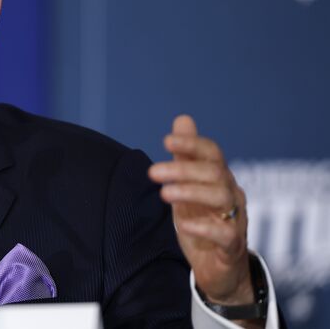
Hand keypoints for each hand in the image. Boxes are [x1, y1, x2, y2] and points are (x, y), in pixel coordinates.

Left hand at [148, 116, 252, 304]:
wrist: (221, 269)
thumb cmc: (203, 221)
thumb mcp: (189, 186)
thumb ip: (186, 155)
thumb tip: (183, 118)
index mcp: (219, 179)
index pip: (212, 153)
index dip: (192, 144)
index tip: (166, 140)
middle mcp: (231, 195)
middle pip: (214, 172)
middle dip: (182, 169)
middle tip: (152, 172)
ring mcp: (235, 220)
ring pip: (222, 197)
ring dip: (191, 192)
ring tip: (164, 194)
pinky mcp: (233, 247)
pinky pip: (226, 234)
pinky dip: (205, 227)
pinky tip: (184, 225)